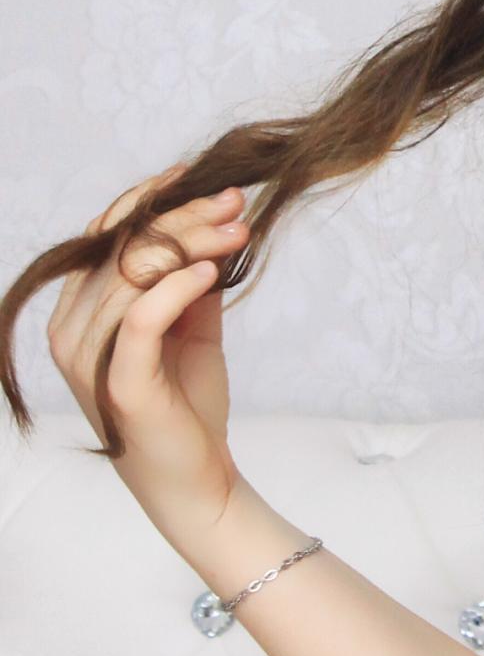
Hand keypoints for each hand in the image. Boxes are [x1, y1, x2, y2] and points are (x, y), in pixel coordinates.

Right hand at [45, 161, 253, 540]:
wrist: (199, 475)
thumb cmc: (188, 403)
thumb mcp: (193, 326)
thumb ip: (192, 278)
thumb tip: (218, 224)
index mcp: (81, 312)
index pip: (104, 238)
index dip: (148, 201)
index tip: (200, 179)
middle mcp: (72, 331)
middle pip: (120, 249)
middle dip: (183, 217)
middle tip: (235, 202)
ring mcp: (89, 358)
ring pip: (132, 276)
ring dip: (191, 244)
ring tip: (238, 231)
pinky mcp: (120, 383)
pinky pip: (141, 319)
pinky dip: (177, 287)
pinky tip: (214, 271)